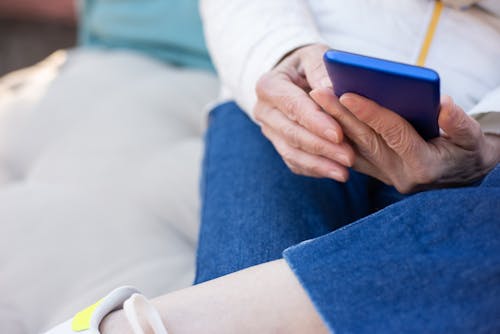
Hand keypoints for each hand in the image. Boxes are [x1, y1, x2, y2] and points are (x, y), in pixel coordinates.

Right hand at [254, 44, 354, 180]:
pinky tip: (335, 173)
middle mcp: (264, 110)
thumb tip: (331, 92)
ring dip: (319, 163)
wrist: (295, 78)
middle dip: (321, 146)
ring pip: (291, 152)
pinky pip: (294, 162)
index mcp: (269, 85)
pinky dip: (315, 169)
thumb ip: (322, 70)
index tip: (338, 133)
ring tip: (345, 172)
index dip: (315, 121)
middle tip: (349, 156)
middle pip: (291, 132)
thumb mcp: (316, 56)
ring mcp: (269, 131)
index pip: (292, 105)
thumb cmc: (309, 65)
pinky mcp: (278, 145)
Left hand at [311, 88, 499, 192]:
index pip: (392, 134)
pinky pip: (351, 155)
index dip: (370, 113)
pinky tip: (320, 118)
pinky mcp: (376, 174)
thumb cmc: (467, 152)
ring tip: (315, 100)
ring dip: (333, 124)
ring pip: (353, 148)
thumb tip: (443, 103)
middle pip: (365, 140)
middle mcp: (399, 175)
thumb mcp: (472, 138)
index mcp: (423, 165)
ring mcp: (385, 177)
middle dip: (339, 115)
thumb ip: (460, 123)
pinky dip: (336, 137)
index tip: (347, 93)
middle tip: (317, 92)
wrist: (463, 178)